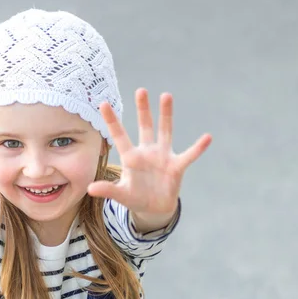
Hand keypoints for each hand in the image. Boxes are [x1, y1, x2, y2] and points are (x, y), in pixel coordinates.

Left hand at [88, 88, 211, 221]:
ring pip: (165, 131)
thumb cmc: (135, 197)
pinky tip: (207, 137)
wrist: (154, 208)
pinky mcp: (177, 166)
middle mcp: (147, 151)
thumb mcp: (121, 194)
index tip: (103, 103)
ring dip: (166, 115)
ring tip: (166, 95)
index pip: (119, 136)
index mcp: (131, 157)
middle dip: (143, 109)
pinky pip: (189, 155)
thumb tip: (90, 189)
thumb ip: (108, 190)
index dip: (112, 121)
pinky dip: (198, 148)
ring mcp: (163, 156)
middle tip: (140, 90)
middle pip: (145, 126)